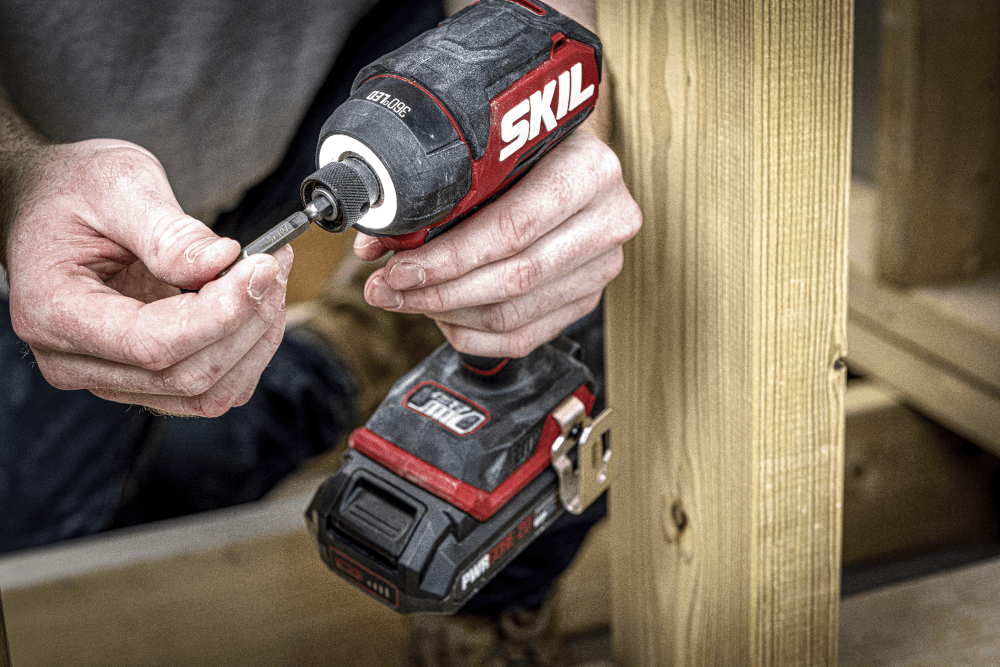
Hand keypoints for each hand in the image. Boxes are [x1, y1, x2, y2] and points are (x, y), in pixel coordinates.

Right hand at [6, 139, 292, 416]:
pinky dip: (248, 347)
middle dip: (247, 321)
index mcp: (54, 312)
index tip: (262, 268)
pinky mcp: (147, 377)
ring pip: (207, 392)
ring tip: (270, 276)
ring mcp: (112, 378)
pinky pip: (212, 386)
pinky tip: (256, 299)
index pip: (151, 344)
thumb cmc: (71, 190)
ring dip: (255, 339)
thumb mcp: (116, 185)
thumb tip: (223, 262)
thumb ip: (167, 231)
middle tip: (274, 262)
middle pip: (187, 375)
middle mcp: (78, 362)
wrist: (49, 202)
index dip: (220, 314)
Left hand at [355, 128, 640, 357]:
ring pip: (514, 314)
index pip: (512, 229)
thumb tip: (377, 246)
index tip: (399, 268)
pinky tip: (443, 318)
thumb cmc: (530, 149)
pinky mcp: (588, 297)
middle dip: (439, 291)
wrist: (574, 159)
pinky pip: (525, 336)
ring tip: (407, 301)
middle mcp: (608, 220)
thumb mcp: (494, 152)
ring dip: (449, 314)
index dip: (449, 258)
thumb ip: (440, 194)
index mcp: (589, 171)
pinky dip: (474, 334)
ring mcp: (603, 265)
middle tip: (391, 290)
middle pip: (514, 278)